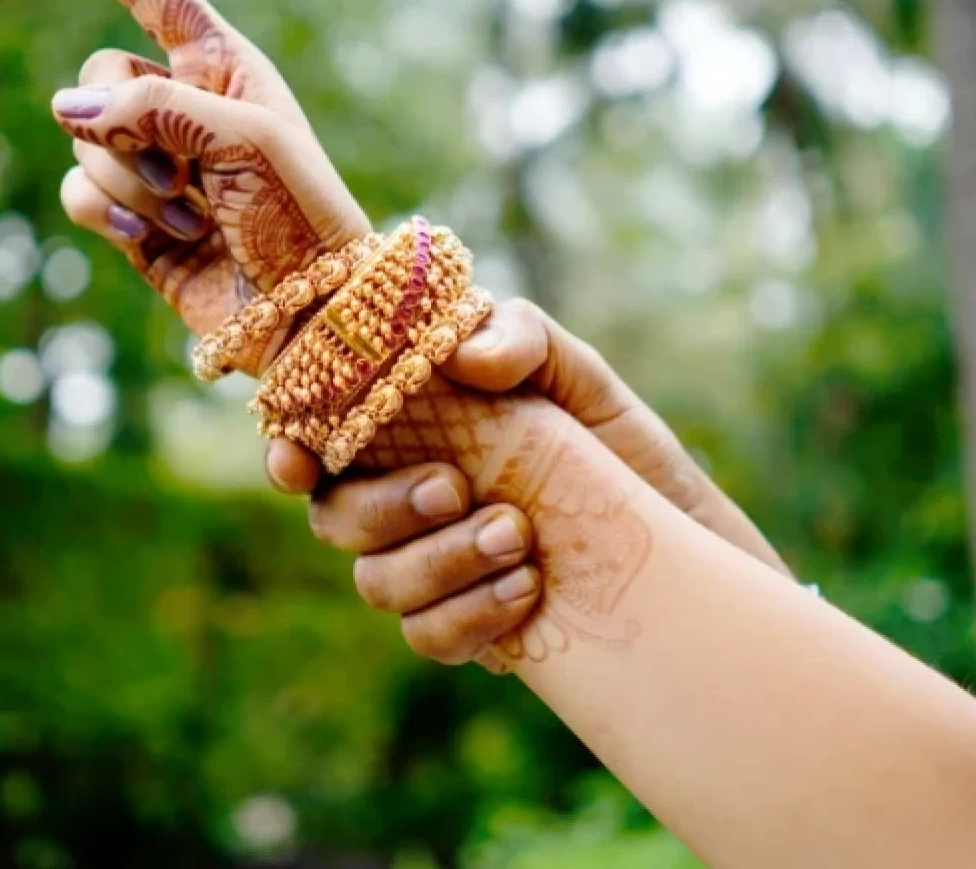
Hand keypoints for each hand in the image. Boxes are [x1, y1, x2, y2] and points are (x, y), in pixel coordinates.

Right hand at [43, 0, 368, 365]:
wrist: (308, 311)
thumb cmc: (300, 216)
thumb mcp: (244, 141)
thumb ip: (155, 106)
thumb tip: (67, 105)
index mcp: (222, 67)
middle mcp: (180, 106)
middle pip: (98, 74)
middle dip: (123, 122)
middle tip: (181, 171)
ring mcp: (151, 163)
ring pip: (84, 140)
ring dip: (130, 181)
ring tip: (191, 216)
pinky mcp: (131, 219)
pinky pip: (79, 192)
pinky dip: (107, 214)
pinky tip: (150, 240)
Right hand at [271, 297, 790, 665]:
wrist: (689, 545)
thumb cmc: (618, 451)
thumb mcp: (579, 375)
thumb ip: (520, 339)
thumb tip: (459, 358)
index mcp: (409, 431)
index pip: (316, 434)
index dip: (286, 444)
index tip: (296, 458)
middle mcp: (404, 502)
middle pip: (332, 516)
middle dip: (383, 508)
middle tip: (455, 489)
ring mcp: (430, 570)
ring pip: (376, 583)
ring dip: (439, 563)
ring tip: (521, 540)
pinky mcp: (467, 628)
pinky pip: (428, 636)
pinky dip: (470, 617)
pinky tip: (527, 591)